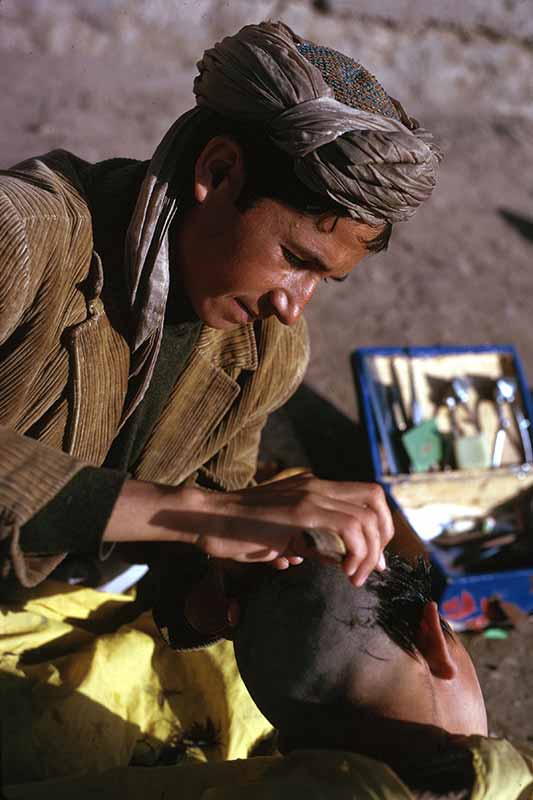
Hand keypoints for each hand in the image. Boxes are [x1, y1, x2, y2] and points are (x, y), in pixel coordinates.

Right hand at [103, 473, 393, 585]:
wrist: (207, 519)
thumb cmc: (239, 531)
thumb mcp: (284, 536)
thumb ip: (313, 543)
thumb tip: (337, 561)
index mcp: (315, 488)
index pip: (368, 495)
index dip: (380, 526)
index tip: (373, 558)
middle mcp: (317, 486)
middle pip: (376, 501)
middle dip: (382, 540)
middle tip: (371, 570)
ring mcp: (309, 496)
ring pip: (366, 518)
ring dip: (369, 552)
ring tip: (354, 577)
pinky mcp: (300, 512)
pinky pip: (348, 528)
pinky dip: (356, 554)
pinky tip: (344, 574)